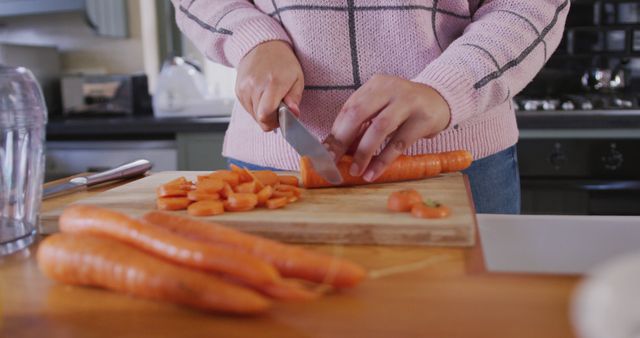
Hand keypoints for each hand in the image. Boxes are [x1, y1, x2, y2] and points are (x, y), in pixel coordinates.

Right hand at [235, 40, 303, 130]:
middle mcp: (255, 86)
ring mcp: (244, 88)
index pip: (265, 115)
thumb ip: (295, 98)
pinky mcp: (238, 90)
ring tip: (270, 99)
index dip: (274, 122)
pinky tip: (262, 96)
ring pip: (253, 116)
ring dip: (263, 113)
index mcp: (272, 83)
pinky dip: (256, 107)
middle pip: (260, 118)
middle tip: (279, 108)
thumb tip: (294, 113)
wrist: (263, 46)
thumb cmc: (283, 62)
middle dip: (271, 119)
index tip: (282, 116)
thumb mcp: (297, 78)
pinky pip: (247, 109)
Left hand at [324, 74, 450, 181]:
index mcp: (375, 85)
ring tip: (355, 171)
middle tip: (332, 162)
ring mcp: (408, 102)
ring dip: (364, 152)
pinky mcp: (423, 119)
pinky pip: (399, 143)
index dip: (335, 132)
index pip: (349, 108)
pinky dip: (384, 160)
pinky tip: (374, 172)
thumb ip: (362, 123)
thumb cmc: (404, 108)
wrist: (441, 100)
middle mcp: (390, 89)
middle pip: (359, 113)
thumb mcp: (382, 107)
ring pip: (379, 127)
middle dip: (342, 140)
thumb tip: (335, 149)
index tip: (324, 153)